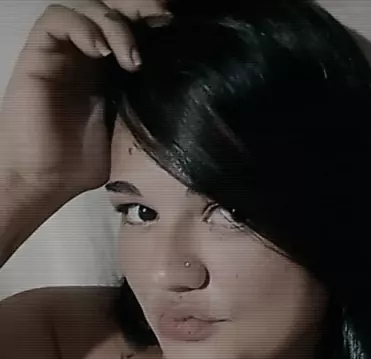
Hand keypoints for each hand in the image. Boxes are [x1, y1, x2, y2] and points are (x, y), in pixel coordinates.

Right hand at [0, 1, 169, 199]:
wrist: (44, 182)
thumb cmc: (81, 165)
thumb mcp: (128, 134)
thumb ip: (145, 105)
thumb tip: (184, 89)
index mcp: (108, 71)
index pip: (131, 28)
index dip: (150, 22)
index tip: (174, 30)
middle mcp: (84, 55)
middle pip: (112, 9)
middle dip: (138, 10)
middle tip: (161, 21)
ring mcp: (62, 53)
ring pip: (87, 8)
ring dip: (114, 23)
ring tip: (131, 57)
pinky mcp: (39, 56)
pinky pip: (57, 19)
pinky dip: (82, 26)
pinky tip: (101, 51)